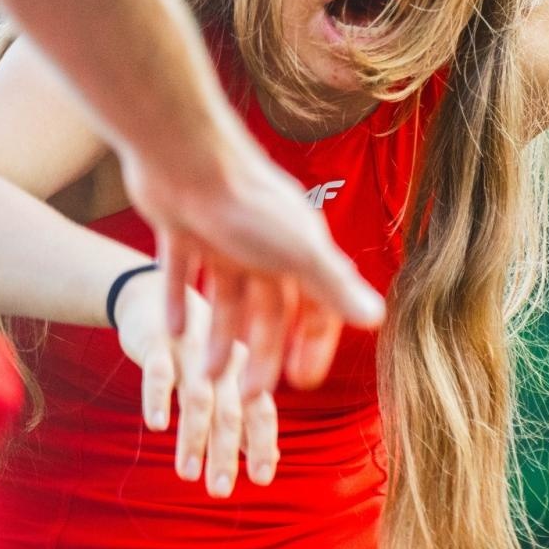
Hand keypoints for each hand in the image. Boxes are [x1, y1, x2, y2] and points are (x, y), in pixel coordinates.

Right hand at [112, 269, 280, 497]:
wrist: (152, 297)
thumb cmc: (196, 347)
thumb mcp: (223, 377)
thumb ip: (247, 416)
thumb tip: (274, 458)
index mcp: (243, 369)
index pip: (261, 410)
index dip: (262, 443)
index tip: (262, 480)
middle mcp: (223, 359)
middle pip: (230, 410)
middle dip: (226, 452)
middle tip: (220, 491)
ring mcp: (191, 349)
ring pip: (197, 397)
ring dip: (193, 437)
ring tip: (187, 474)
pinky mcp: (158, 342)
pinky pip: (158, 371)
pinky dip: (158, 397)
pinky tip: (157, 425)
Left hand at [120, 135, 381, 399]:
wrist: (183, 153)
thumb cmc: (246, 202)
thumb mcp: (298, 252)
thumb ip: (334, 287)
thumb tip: (375, 320)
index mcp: (296, 247)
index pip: (314, 305)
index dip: (310, 344)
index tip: (299, 383)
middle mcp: (263, 242)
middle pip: (267, 308)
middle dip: (260, 351)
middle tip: (248, 395)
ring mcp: (222, 234)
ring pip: (224, 296)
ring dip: (217, 336)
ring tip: (204, 378)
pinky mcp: (182, 227)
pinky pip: (180, 273)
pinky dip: (177, 302)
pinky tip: (172, 334)